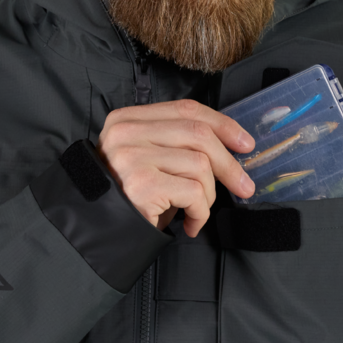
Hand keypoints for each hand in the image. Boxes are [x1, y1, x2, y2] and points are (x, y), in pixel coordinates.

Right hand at [97, 100, 254, 236]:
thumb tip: (232, 145)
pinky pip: (194, 192)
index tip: (244, 143)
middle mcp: (126, 133)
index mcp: (127, 119)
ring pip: (200, 165)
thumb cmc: (131, 199)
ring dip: (208, 195)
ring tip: (196, 210)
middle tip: (244, 185)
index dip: (222, 124)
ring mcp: (132, 157)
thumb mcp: (150, 160)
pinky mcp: (142, 184)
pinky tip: (190, 223)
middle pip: (198, 134)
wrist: (97, 233)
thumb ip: (178, 143)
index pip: (186, 109)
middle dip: (229, 163)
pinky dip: (200, 212)